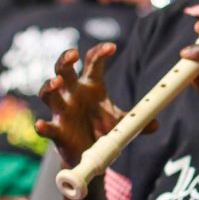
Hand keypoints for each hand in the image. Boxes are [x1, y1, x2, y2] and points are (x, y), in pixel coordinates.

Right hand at [35, 44, 144, 166]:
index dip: (100, 53)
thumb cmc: (103, 129)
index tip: (111, 47)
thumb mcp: (123, 122)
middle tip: (73, 53)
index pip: (93, 64)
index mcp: (91, 87)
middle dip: (65, 60)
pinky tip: (41, 124)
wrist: (90, 152)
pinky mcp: (57, 131)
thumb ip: (138, 119)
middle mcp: (73, 94)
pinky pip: (47, 127)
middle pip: (64, 71)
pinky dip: (42, 126)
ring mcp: (63, 111)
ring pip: (49, 94)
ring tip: (56, 82)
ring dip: (49, 86)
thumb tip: (156, 124)